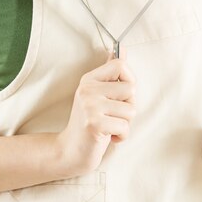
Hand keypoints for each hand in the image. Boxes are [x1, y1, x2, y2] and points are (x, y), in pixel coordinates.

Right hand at [57, 47, 136, 175]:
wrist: (70, 151)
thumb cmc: (91, 123)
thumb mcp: (99, 95)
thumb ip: (110, 74)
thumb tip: (122, 49)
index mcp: (89, 79)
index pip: (120, 65)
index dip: (129, 80)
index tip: (120, 96)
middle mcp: (88, 89)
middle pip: (131, 88)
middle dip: (129, 106)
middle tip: (112, 116)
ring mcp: (90, 106)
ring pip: (131, 110)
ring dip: (124, 124)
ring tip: (109, 127)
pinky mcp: (94, 124)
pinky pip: (125, 126)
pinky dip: (121, 136)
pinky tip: (107, 137)